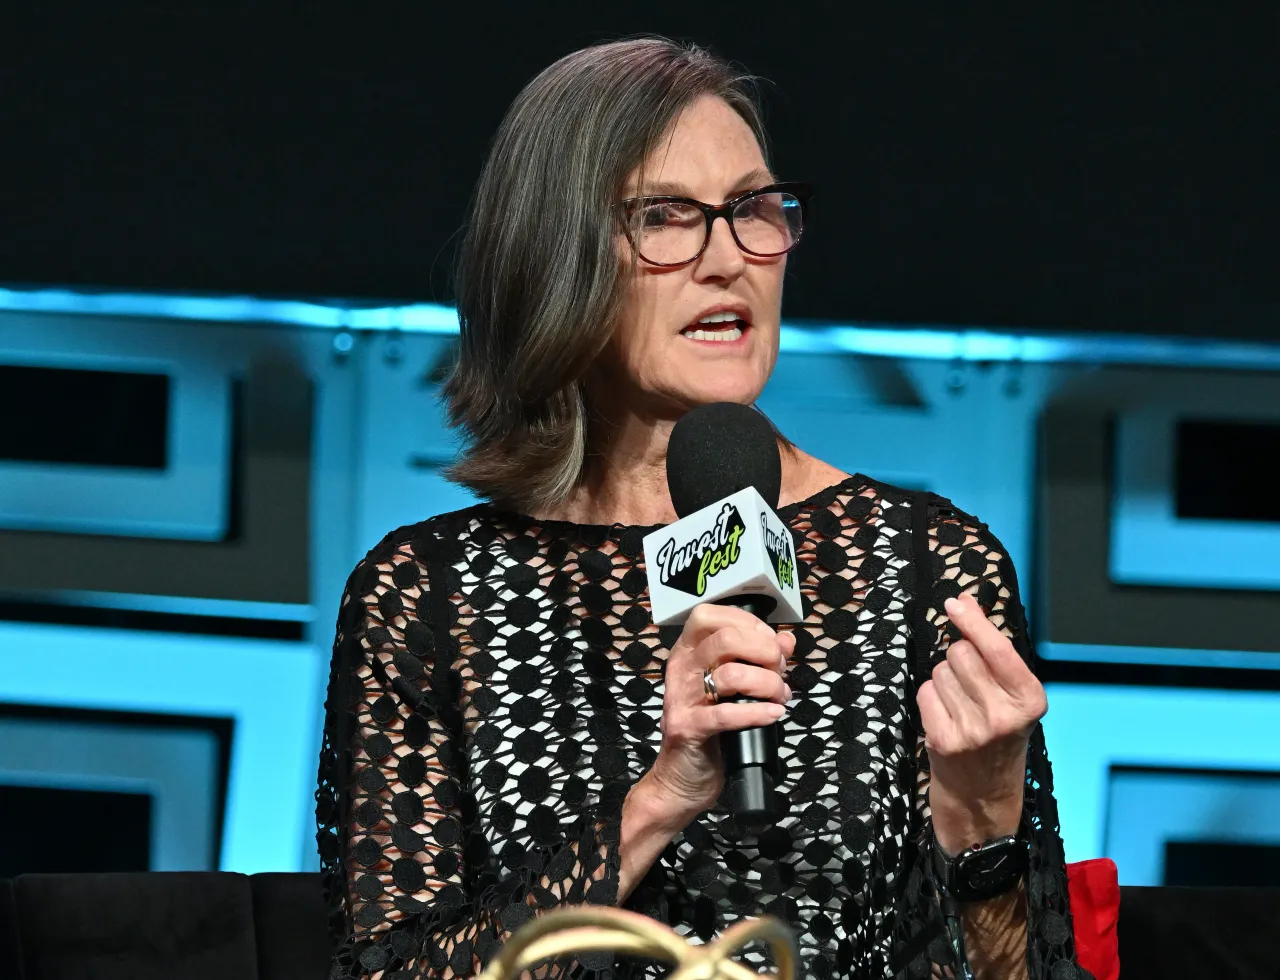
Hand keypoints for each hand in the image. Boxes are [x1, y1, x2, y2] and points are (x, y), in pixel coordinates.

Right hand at [638, 604, 793, 828]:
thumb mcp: (734, 689)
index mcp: (688, 653)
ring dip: (766, 684)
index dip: (747, 623)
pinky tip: (773, 714)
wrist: (682, 779)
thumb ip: (758, 660)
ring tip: (780, 697)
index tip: (770, 643)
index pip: (711, 615)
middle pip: (725, 639)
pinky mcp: (688, 728)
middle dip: (763, 652)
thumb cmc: (710, 729)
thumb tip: (786, 640)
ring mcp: (682, 698)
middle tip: (778, 671)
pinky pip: (726, 714)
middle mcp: (681, 669)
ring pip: (730, 675)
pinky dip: (757, 713)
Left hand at [919, 591, 1046, 853]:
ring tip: (960, 706)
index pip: (997, 647)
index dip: (973, 621)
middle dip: (958, 657)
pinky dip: (931, 699)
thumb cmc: (999, 738)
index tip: (956, 603)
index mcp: (1030, 700)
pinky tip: (946, 718)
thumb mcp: (1013, 699)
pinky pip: (925, 692)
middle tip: (969, 685)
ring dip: (944, 680)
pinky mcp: (944, 740)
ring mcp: (973, 729)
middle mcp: (1005, 715)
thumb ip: (994, 653)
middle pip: (960, 653)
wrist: (984, 799)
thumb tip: (965, 602)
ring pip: (940, 671)